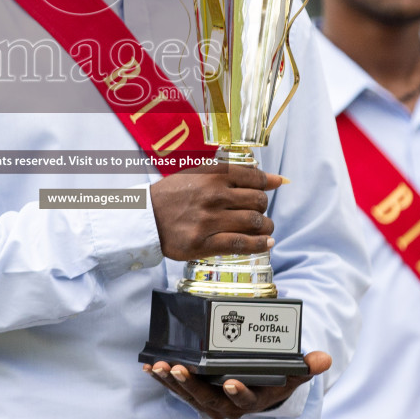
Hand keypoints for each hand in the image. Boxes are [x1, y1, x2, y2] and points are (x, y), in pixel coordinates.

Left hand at [142, 351, 330, 418]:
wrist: (259, 389)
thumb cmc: (275, 379)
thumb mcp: (292, 374)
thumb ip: (306, 367)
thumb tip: (324, 359)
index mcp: (251, 402)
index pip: (243, 401)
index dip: (237, 393)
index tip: (230, 382)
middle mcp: (228, 407)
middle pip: (207, 400)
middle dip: (191, 385)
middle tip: (178, 369)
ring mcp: (209, 402)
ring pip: (188, 395)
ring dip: (172, 382)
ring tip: (160, 367)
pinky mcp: (195, 395)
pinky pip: (177, 389)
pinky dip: (164, 379)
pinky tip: (151, 368)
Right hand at [148, 163, 282, 261]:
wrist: (145, 217)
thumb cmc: (172, 194)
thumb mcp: (197, 174)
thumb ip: (230, 173)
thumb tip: (267, 176)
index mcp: (212, 176)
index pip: (254, 178)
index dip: (268, 183)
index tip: (274, 186)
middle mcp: (213, 197)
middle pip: (258, 201)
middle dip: (263, 207)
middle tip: (257, 210)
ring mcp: (209, 221)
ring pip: (254, 223)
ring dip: (265, 227)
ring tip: (263, 229)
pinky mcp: (203, 244)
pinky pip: (240, 244)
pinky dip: (259, 245)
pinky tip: (266, 244)